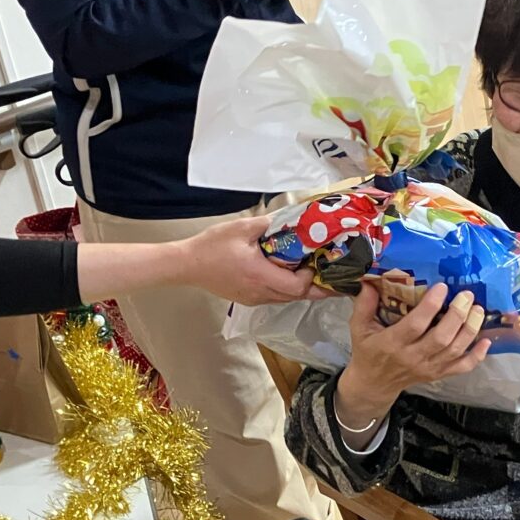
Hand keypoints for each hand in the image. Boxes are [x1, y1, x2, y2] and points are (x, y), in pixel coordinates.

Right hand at [178, 215, 331, 304]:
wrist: (186, 265)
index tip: (314, 262)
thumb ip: (269, 224)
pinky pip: (275, 298)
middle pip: (297, 297)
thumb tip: (289, 220)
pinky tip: (292, 278)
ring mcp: (254, 299)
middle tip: (333, 279)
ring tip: (316, 277)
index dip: (311, 278)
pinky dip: (288, 290)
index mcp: (260, 276)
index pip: (297, 286)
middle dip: (316, 288)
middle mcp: (260, 292)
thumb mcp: (241, 228)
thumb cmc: (212, 247)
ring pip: (287, 299)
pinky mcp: (249, 299)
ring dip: (302, 290)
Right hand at [335, 283, 489, 429]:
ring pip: (454, 350)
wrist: (374, 384)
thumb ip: (364, 305)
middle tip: (467, 295)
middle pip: (441, 338)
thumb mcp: (359, 328)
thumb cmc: (368, 351)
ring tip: (478, 310)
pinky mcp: (438, 375)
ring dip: (470, 330)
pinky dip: (476, 356)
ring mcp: (428, 368)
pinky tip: (486, 341)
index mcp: (393, 343)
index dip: (431, 306)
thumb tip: (369, 281)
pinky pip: (461, 368)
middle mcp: (413, 357)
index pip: (416, 325)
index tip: (442, 287)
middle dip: (457, 315)